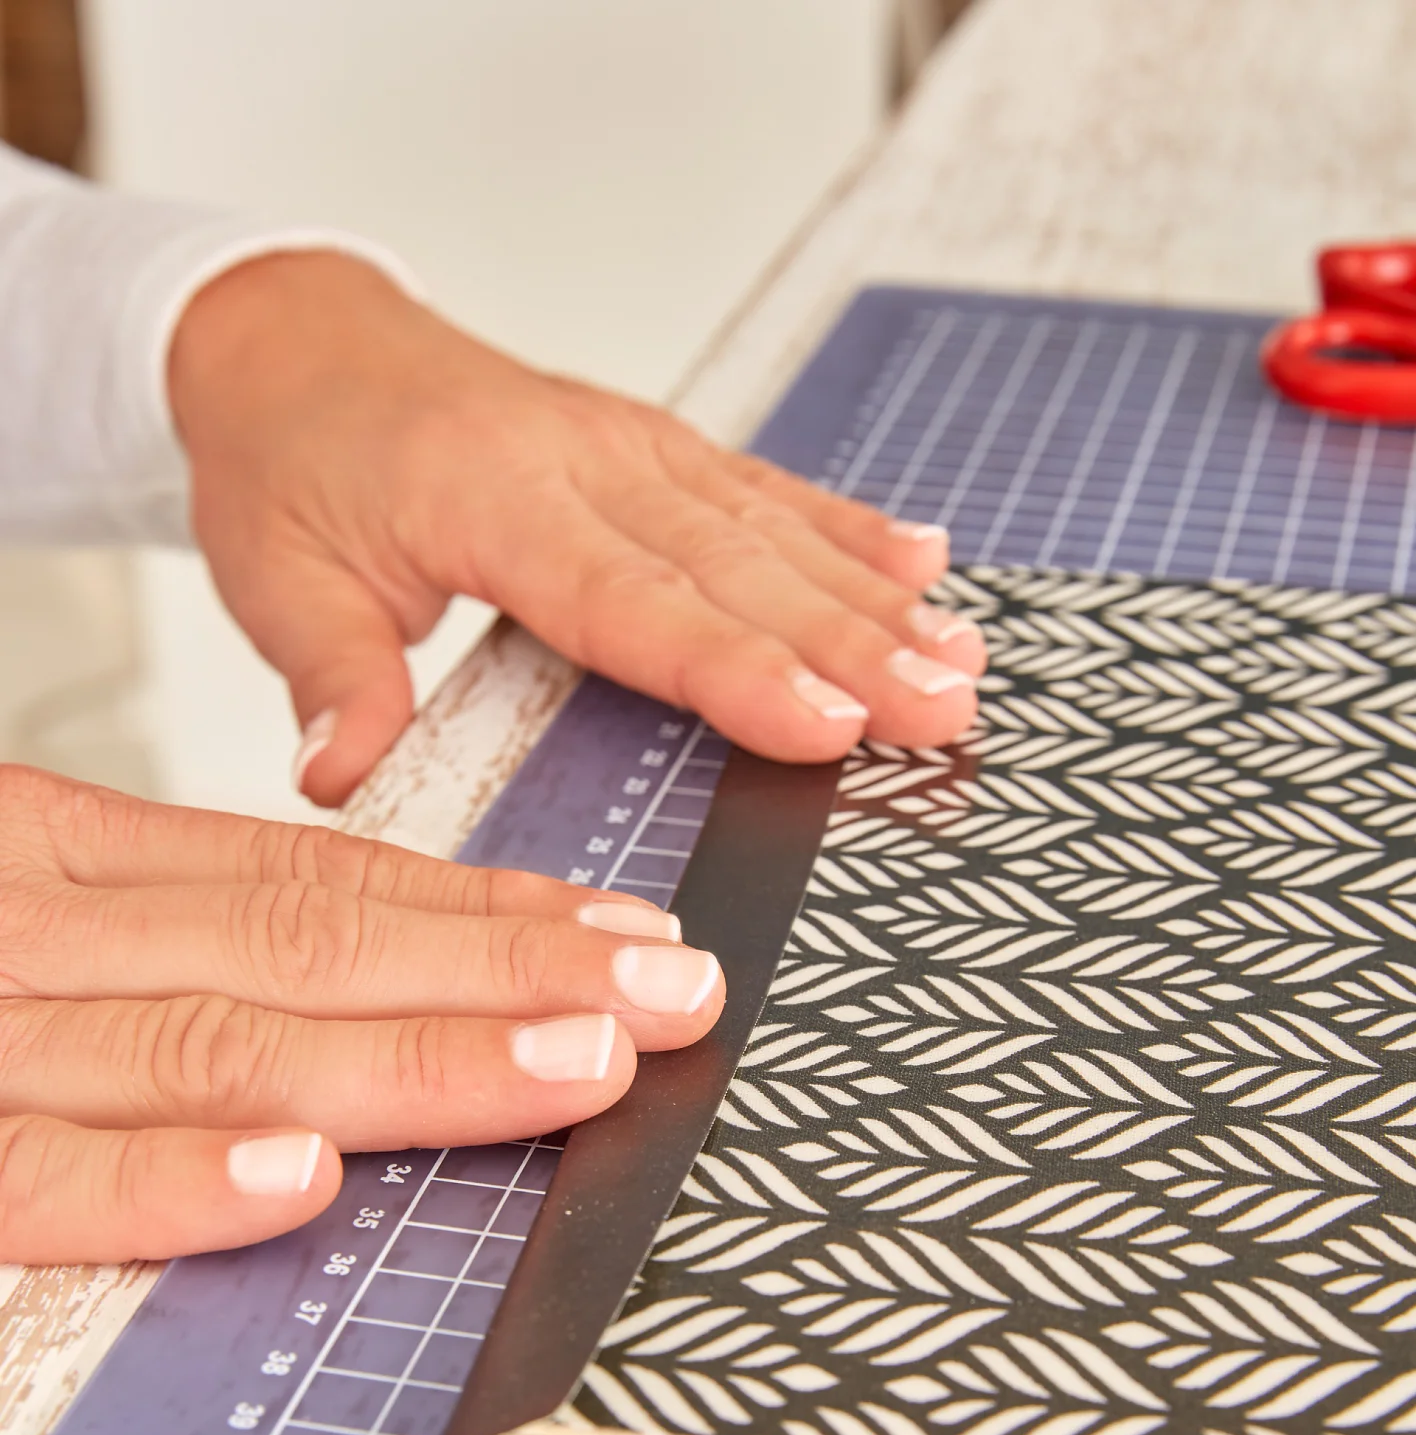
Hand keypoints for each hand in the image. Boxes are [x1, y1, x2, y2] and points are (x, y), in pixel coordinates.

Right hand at [0, 766, 720, 1263]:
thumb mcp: (8, 910)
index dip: (479, 914)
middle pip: (300, 946)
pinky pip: (46, 1178)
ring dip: (415, 1060)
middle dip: (505, 974)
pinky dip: (176, 1179)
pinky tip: (310, 1178)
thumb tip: (348, 990)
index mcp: (57, 857)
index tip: (623, 934)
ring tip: (579, 1068)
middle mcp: (33, 931)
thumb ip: (150, 936)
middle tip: (669, 995)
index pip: (304, 880)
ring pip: (221, 1045)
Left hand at [168, 253, 985, 806]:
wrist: (296, 338)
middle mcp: (581, 462)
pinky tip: (920, 561)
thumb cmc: (291, 459)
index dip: (738, 668)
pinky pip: (760, 487)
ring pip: (768, 527)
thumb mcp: (277, 577)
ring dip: (870, 596)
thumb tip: (343, 781)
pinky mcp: (651, 446)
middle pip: (735, 565)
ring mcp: (628, 446)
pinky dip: (844, 526)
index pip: (632, 600)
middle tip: (942, 707)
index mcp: (493, 499)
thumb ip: (332, 680)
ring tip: (958, 660)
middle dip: (850, 642)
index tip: (828, 723)